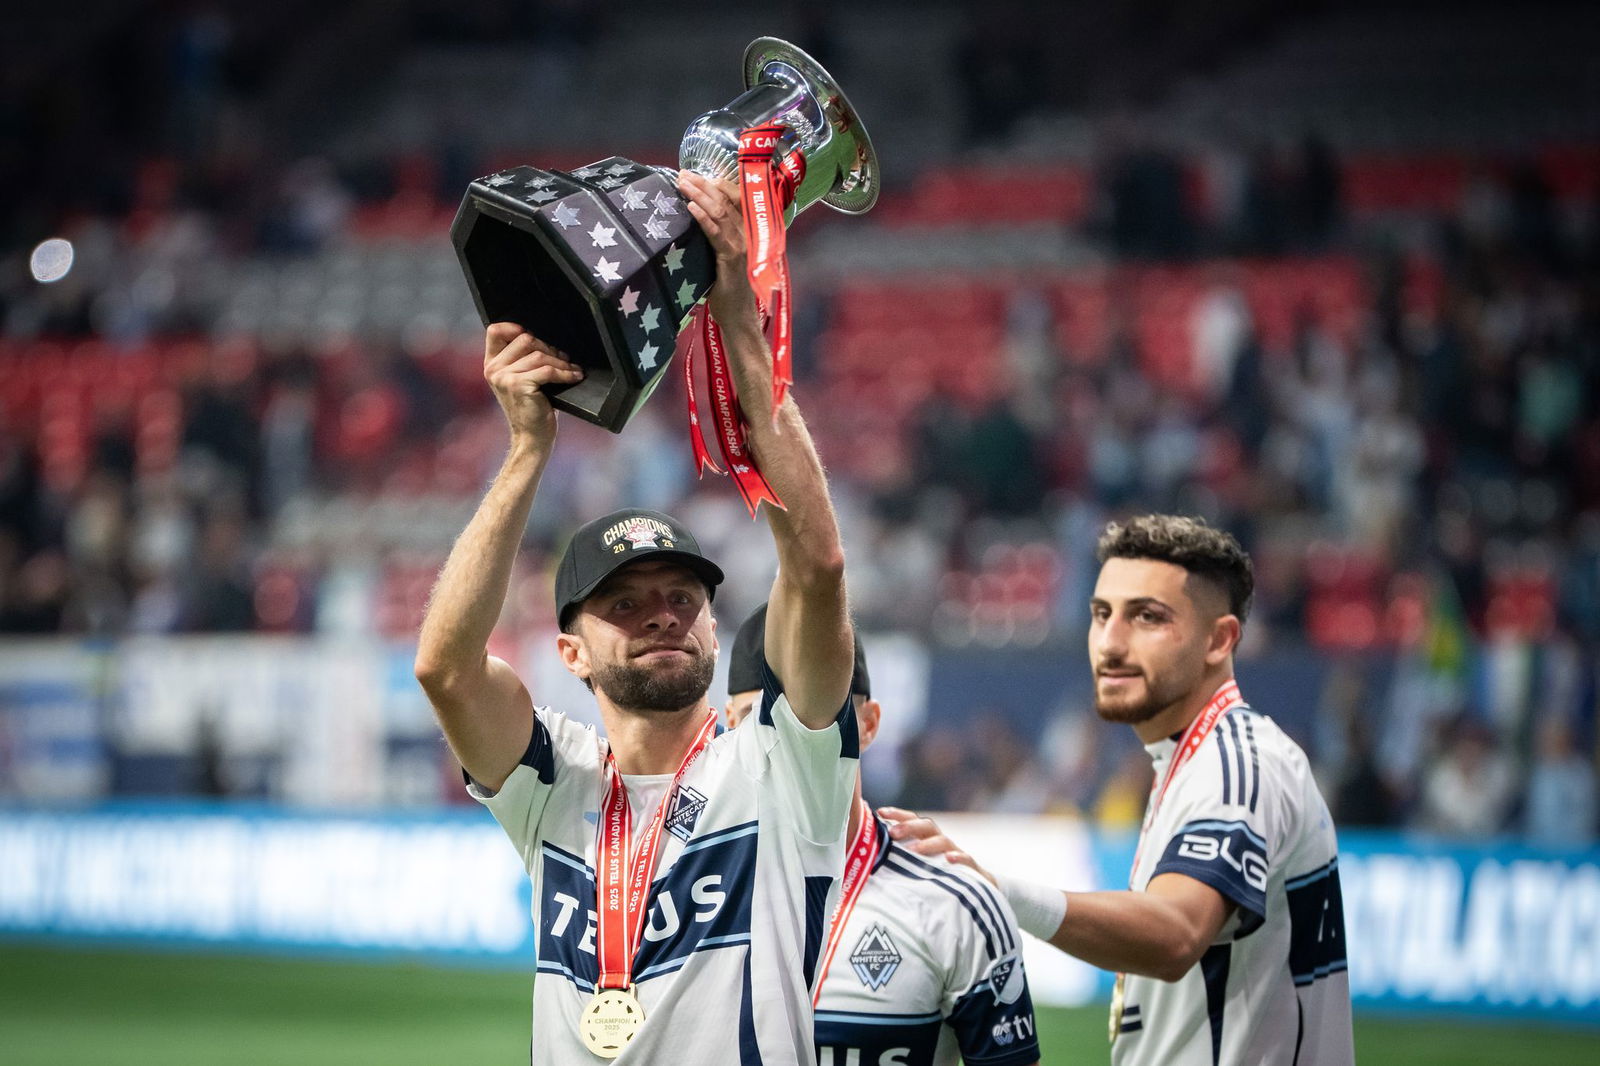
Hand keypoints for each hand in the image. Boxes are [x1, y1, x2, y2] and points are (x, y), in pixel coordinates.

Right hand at [483, 323, 582, 447]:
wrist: (531, 437)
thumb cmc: (531, 407)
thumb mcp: (521, 379)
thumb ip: (522, 359)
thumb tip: (545, 341)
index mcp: (491, 364)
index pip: (495, 330)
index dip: (515, 328)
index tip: (534, 337)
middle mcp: (493, 369)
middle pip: (525, 339)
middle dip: (549, 348)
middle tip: (562, 360)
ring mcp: (504, 377)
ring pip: (539, 355)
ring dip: (561, 362)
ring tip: (571, 370)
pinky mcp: (519, 386)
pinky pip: (548, 370)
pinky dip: (565, 373)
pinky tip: (574, 377)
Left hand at [677, 170, 759, 333]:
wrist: (740, 318)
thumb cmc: (729, 290)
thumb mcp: (723, 259)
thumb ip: (716, 240)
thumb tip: (693, 221)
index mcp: (748, 232)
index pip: (735, 199)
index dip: (716, 183)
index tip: (695, 174)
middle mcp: (749, 235)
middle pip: (727, 201)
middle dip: (704, 184)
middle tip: (684, 174)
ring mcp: (742, 246)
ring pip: (721, 212)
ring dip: (700, 195)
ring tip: (683, 183)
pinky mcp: (733, 260)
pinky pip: (717, 234)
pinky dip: (703, 218)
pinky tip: (691, 207)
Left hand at [877, 806, 997, 885]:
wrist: (976, 896)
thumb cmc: (937, 880)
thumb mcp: (916, 869)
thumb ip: (896, 860)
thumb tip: (867, 854)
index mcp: (926, 840)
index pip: (912, 821)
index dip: (897, 815)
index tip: (880, 812)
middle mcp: (941, 844)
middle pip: (927, 826)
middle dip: (909, 827)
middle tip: (892, 833)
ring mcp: (956, 855)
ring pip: (944, 841)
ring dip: (927, 844)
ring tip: (913, 850)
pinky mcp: (972, 871)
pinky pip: (967, 861)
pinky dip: (959, 858)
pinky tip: (949, 859)